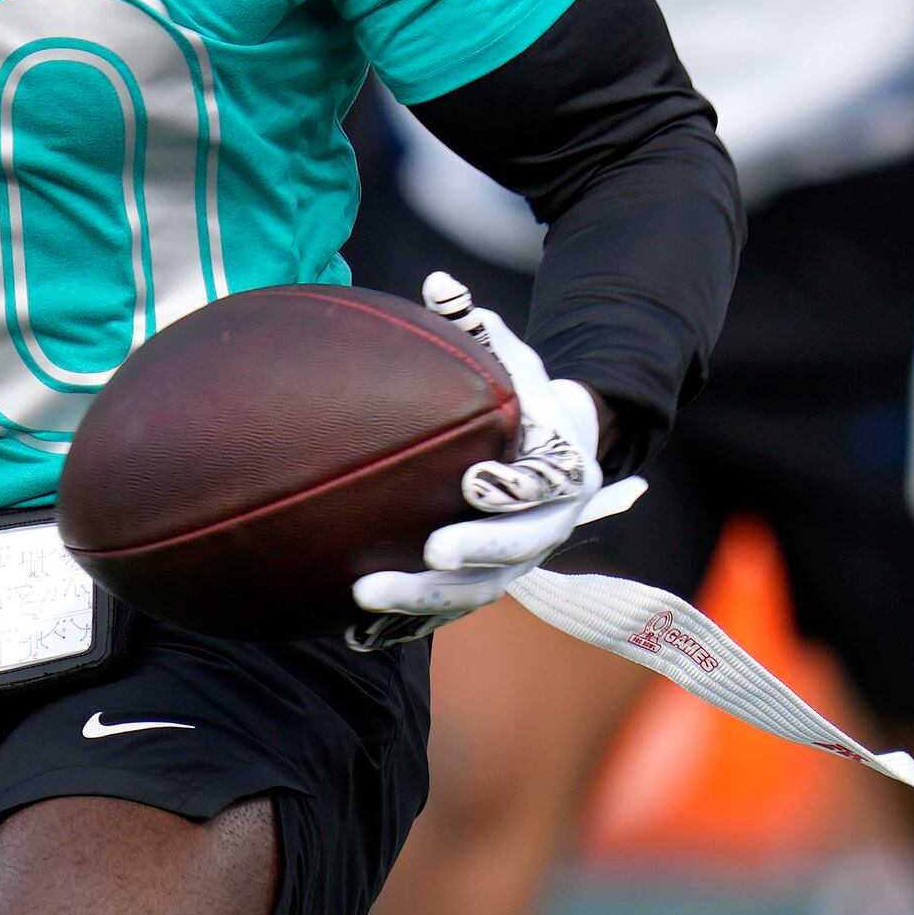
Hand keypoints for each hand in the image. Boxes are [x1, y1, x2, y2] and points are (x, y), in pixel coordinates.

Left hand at [350, 271, 644, 623]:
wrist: (560, 458)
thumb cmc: (526, 404)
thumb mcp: (515, 364)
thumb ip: (480, 330)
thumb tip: (437, 283)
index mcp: (561, 478)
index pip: (538, 491)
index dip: (510, 493)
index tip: (473, 485)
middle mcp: (543, 532)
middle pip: (509, 556)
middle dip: (468, 557)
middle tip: (427, 553)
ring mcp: (511, 568)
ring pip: (469, 596)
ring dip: (420, 602)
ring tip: (362, 594)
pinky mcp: (478, 588)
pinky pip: (442, 615)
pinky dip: (403, 626)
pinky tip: (352, 632)